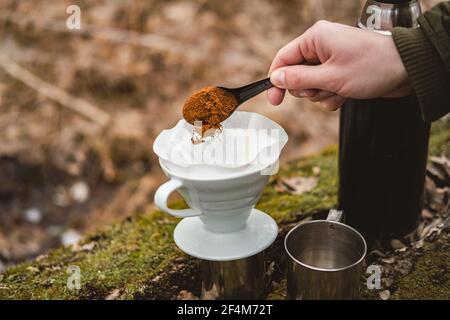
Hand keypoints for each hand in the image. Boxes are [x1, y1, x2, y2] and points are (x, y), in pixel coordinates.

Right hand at [267, 20, 410, 110]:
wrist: (406, 70)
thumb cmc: (371, 67)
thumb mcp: (330, 77)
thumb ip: (299, 78)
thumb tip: (275, 78)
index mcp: (315, 38)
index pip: (283, 59)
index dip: (277, 81)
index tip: (274, 101)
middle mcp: (321, 46)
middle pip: (296, 75)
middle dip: (308, 89)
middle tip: (323, 89)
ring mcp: (331, 59)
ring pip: (311, 85)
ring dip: (323, 94)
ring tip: (341, 90)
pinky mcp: (340, 70)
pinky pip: (325, 89)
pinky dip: (333, 96)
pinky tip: (346, 94)